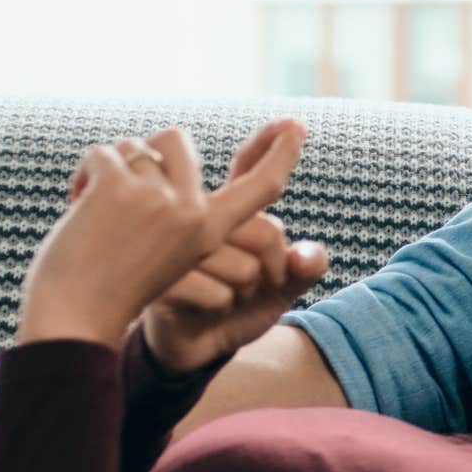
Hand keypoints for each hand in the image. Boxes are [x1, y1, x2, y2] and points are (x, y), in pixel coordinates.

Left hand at [17, 124, 297, 348]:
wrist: (74, 319)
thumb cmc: (113, 291)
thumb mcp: (166, 256)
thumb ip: (176, 216)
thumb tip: (157, 156)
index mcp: (210, 230)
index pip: (260, 185)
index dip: (280, 155)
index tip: (295, 127)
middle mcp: (192, 211)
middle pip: (178, 139)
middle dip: (145, 153)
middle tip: (121, 193)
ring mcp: (156, 198)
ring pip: (135, 145)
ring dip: (109, 168)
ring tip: (95, 208)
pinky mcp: (118, 188)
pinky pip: (100, 153)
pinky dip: (82, 176)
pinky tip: (77, 206)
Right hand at [141, 121, 328, 375]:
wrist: (189, 346)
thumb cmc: (236, 305)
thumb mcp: (282, 286)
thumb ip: (305, 265)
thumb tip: (308, 257)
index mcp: (227, 211)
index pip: (249, 169)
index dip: (270, 147)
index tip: (293, 124)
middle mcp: (202, 220)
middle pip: (265, 230)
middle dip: (276, 266)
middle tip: (266, 281)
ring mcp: (180, 249)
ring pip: (244, 268)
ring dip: (248, 292)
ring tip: (228, 296)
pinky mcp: (163, 280)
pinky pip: (217, 294)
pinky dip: (223, 308)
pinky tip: (207, 309)